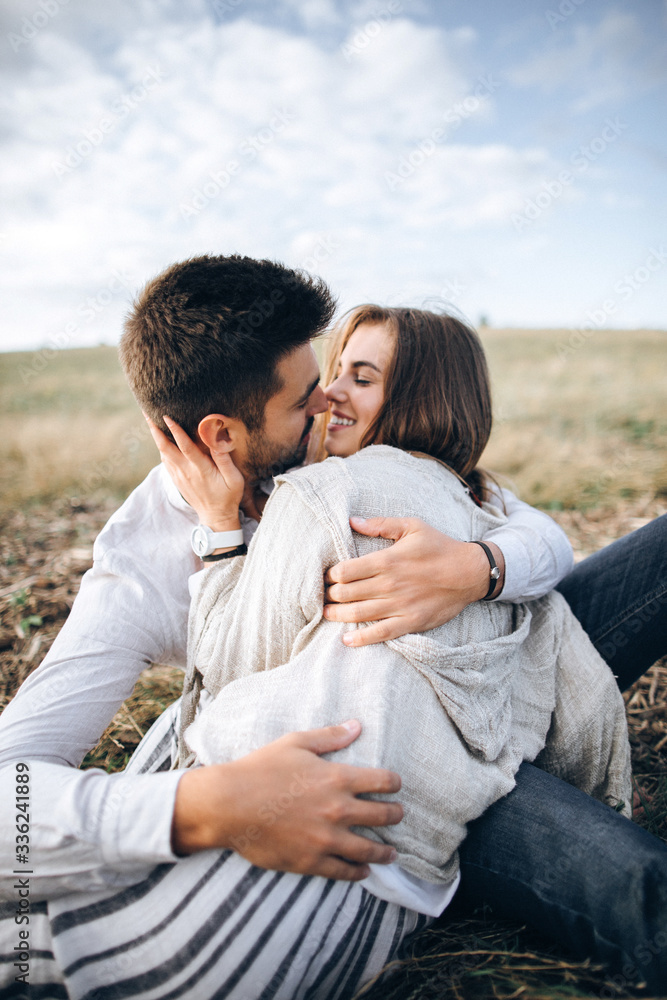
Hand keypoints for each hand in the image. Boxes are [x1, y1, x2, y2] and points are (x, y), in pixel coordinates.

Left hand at [145, 414, 243, 529]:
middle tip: (147, 413)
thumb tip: (216, 440)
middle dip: (155, 430)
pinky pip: (165, 462)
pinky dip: (161, 448)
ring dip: (156, 438)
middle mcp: (186, 472)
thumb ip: (224, 459)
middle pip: (165, 448)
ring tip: (151, 422)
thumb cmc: (228, 496)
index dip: (175, 430)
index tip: (166, 416)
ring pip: (163, 454)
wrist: (216, 517)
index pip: (185, 446)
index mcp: (201, 469)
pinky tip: (161, 440)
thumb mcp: (234, 479)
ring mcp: (179, 476)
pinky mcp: (177, 480)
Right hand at [171, 720, 402, 880]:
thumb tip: (357, 726)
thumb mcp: (295, 743)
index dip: (394, 783)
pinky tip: (363, 871)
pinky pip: (344, 871)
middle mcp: (338, 809)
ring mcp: (326, 839)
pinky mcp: (311, 862)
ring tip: (391, 853)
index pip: (383, 781)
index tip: (396, 786)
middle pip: (383, 815)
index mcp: (337, 778)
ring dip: (385, 851)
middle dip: (395, 815)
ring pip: (369, 849)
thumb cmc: (260, 769)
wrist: (229, 805)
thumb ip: (330, 736)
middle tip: (398, 816)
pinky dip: (358, 872)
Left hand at [323, 516, 504, 645]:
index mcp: (387, 560)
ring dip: (337, 615)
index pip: (346, 571)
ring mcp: (400, 605)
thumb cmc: (440, 547)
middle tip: (323, 595)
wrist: (470, 572)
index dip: (331, 574)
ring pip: (358, 614)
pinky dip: (361, 639)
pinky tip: (347, 640)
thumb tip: (352, 521)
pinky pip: (381, 633)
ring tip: (326, 613)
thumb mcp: (412, 526)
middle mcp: (390, 584)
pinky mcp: (411, 622)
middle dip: (330, 595)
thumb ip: (381, 524)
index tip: (328, 576)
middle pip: (347, 593)